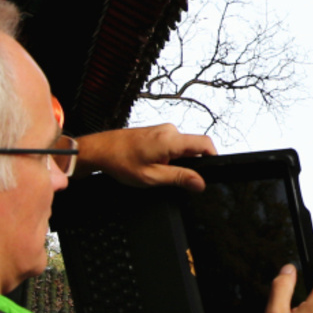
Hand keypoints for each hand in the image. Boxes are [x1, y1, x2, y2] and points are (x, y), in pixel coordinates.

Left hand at [77, 124, 217, 190]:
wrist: (100, 150)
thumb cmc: (120, 161)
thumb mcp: (152, 177)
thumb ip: (179, 178)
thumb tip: (200, 183)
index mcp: (170, 140)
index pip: (205, 143)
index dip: (212, 158)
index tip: (208, 172)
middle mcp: (169, 130)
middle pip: (194, 147)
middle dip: (189, 164)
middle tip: (172, 176)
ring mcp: (162, 129)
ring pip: (182, 147)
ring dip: (176, 160)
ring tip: (157, 169)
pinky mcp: (157, 131)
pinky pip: (172, 144)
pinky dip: (168, 156)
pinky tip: (152, 163)